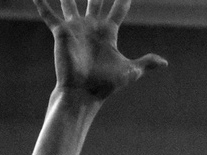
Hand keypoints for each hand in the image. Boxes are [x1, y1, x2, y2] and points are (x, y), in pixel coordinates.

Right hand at [36, 0, 164, 100]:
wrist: (83, 93)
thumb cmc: (105, 84)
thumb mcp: (130, 71)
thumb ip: (145, 63)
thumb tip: (165, 63)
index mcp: (108, 32)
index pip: (118, 9)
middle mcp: (91, 26)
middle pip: (96, 0)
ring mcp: (76, 28)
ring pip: (70, 2)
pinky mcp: (61, 32)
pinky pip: (49, 15)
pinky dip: (41, 4)